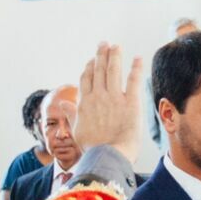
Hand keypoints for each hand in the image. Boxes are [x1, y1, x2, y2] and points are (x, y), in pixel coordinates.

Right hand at [74, 42, 144, 160]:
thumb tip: (62, 103)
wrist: (109, 156)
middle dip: (101, 55)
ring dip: (115, 56)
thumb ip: (71, 114)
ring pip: (113, 70)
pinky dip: (136, 68)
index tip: (92, 59)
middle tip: (104, 43)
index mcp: (85, 103)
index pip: (86, 79)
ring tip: (116, 46)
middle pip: (99, 70)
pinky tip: (138, 58)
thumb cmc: (93, 148)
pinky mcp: (131, 102)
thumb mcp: (77, 131)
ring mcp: (114, 98)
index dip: (89, 67)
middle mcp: (98, 96)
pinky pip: (134, 80)